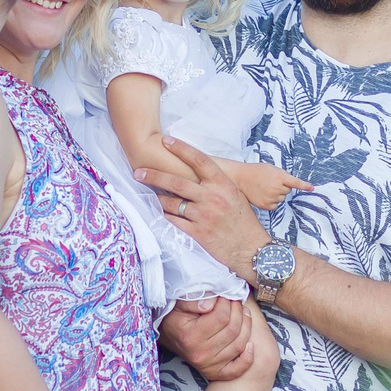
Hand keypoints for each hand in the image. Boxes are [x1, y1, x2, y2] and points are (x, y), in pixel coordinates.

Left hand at [139, 138, 270, 280]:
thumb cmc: (244, 221)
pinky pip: (174, 221)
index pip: (199, 160)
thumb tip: (201, 171)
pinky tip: (163, 212)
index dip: (181, 149)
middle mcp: (212, 198)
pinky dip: (166, 215)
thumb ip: (218, 184)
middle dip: (154, 176)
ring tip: (151, 195)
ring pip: (172, 203)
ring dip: (159, 198)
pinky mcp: (197, 233)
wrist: (251, 249)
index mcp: (223, 185)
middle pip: (177, 182)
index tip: (166, 141)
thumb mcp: (236, 195)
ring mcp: (203, 216)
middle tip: (138, 172)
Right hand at [160, 294, 261, 383]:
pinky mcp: (214, 372)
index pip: (221, 317)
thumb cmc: (176, 317)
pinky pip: (237, 369)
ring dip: (246, 326)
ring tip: (243, 313)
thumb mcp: (179, 304)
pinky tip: (251, 344)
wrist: (170, 335)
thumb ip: (194, 300)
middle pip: (233, 330)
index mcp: (190, 336)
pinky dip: (247, 358)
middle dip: (238, 311)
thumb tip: (212, 303)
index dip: (227, 303)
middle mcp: (200, 354)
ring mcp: (208, 365)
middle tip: (236, 301)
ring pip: (239, 345)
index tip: (225, 295)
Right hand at [224, 159, 312, 209]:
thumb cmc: (257, 171)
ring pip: (282, 198)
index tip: (312, 188)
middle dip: (282, 187)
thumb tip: (291, 185)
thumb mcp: (272, 169)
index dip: (304, 186)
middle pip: (288, 191)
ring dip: (277, 194)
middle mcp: (277, 188)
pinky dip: (272, 201)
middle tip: (270, 182)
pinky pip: (275, 205)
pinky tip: (263, 195)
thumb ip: (283, 176)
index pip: (295, 182)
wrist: (241, 178)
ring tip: (265, 187)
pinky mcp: (266, 205)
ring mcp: (271, 197)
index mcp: (279, 177)